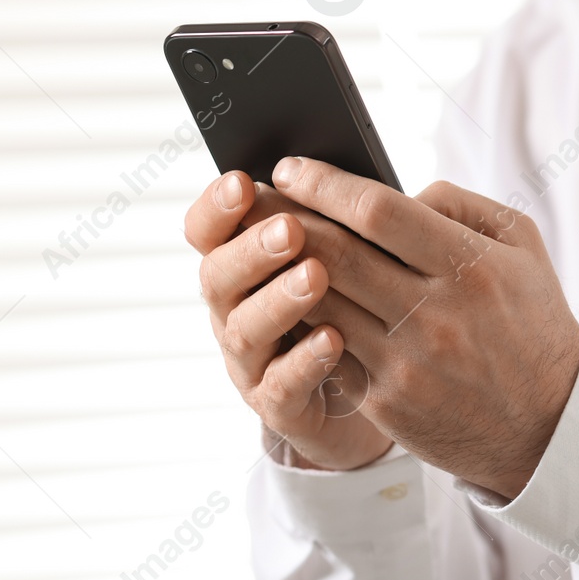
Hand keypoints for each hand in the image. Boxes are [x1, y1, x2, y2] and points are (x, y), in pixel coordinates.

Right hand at [184, 171, 392, 471]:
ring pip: (246, 330)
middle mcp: (233, 311)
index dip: (216, 207)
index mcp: (240, 264)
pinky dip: (305, 361)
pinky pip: (282, 386)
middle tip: (291, 230)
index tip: (242, 181)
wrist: (372, 391)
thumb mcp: (345, 253)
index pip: (206, 231)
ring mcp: (251, 361)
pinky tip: (333, 339)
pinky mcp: (280, 406)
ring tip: (315, 276)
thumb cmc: (356, 302)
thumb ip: (333, 218)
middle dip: (252, 250)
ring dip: (278, 300)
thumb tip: (347, 173)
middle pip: (218, 277)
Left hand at [269, 157, 578, 498]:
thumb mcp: (521, 247)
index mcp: (468, 266)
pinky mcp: (386, 402)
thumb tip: (395, 192)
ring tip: (255, 245)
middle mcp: (434, 314)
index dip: (323, 184)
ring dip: (278, 271)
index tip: (289, 168)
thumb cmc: (532, 322)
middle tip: (250, 198)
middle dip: (283, 218)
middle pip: (334, 254)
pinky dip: (299, 322)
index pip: (377, 211)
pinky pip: (326, 352)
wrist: (549, 426)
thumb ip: (459, 205)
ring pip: (319, 304)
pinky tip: (279, 300)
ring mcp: (405, 363)